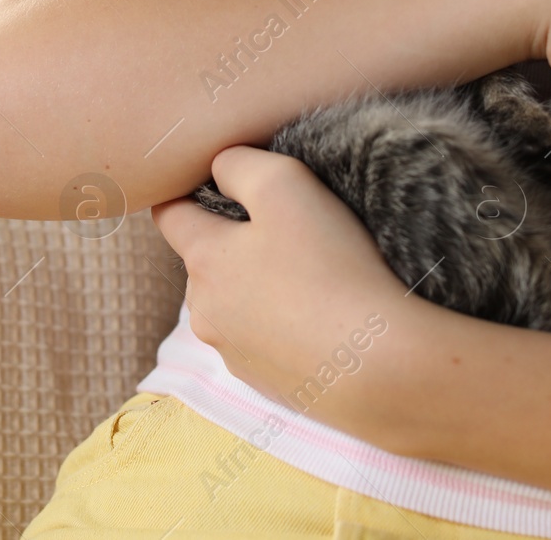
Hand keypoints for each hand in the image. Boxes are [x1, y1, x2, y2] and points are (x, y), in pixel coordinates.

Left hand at [151, 146, 421, 430]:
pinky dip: (285, 327)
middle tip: (288, 231)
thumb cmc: (330, 265)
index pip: (169, 215)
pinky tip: (324, 320)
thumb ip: (239, 165)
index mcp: (203, 260)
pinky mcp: (267, 385)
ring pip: (235, 304)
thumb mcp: (284, 184)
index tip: (216, 181)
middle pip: (206, 262)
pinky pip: (266, 342)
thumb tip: (219, 171)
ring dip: (260, 288)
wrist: (381, 366)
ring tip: (314, 278)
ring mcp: (234, 354)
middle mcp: (205, 312)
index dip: (186, 191)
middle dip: (234, 243)